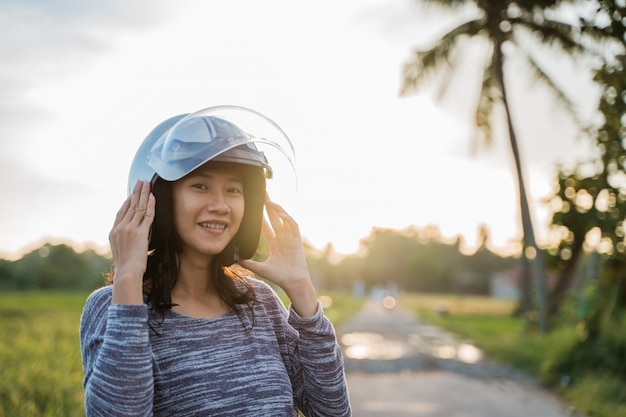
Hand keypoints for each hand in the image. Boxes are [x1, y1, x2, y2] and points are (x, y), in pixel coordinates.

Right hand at [109, 180, 154, 303]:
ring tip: (147, 184)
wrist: (127, 272)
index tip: (132, 192)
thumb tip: (131, 238)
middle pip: (129, 205)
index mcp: (114, 231)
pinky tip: (152, 197)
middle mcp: (120, 228)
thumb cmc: (126, 266)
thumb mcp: (121, 250)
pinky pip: (146, 215)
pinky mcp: (140, 233)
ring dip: (143, 194)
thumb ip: (124, 240)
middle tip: (140, 181)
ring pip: (138, 207)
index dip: (128, 200)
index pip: (121, 211)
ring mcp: (129, 229)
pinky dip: (150, 205)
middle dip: (136, 192)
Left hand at [238, 194, 317, 315]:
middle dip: (269, 207)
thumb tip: (234, 259)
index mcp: (275, 243)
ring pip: (284, 219)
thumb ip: (248, 263)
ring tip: (270, 201)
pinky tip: (281, 214)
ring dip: (278, 210)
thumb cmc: (279, 277)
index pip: (266, 226)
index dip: (261, 216)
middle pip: (275, 218)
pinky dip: (288, 219)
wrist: (292, 283)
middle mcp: (282, 238)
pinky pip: (293, 226)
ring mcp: (290, 238)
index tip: (255, 207)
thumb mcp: (261, 268)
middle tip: (263, 194)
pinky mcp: (297, 241)